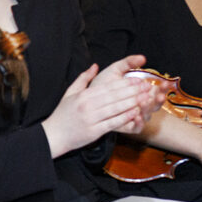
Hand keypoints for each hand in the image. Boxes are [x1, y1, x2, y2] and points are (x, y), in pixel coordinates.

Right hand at [42, 56, 160, 156]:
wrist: (53, 135)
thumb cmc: (62, 114)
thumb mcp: (69, 93)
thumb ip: (83, 78)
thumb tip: (95, 66)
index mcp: (83, 95)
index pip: (108, 87)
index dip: (125, 83)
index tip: (138, 79)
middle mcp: (87, 105)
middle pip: (115, 96)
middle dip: (133, 90)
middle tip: (147, 87)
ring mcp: (91, 118)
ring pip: (116, 108)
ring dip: (133, 102)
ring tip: (146, 98)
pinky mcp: (94, 131)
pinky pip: (112, 123)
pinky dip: (125, 117)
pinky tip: (135, 113)